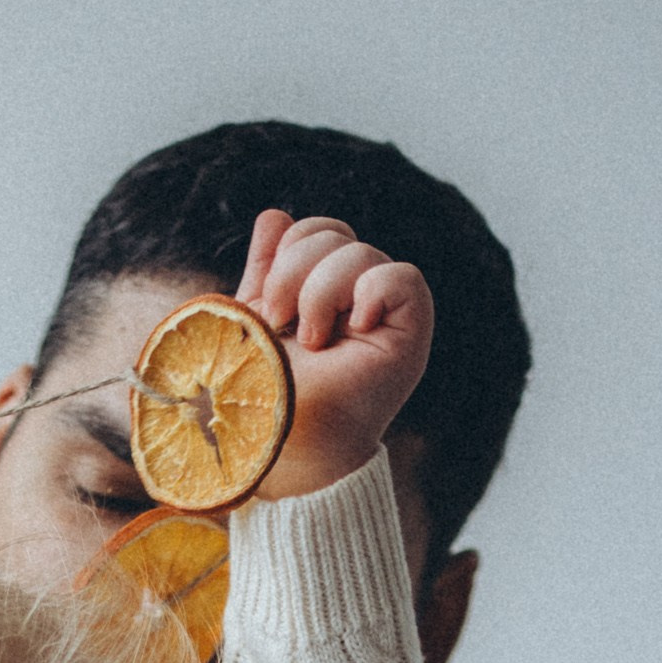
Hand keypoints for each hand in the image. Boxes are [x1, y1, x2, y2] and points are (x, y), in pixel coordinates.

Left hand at [233, 214, 433, 503]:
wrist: (278, 446)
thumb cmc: (260, 399)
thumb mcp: (253, 322)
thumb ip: (266, 270)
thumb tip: (275, 216)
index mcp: (317, 293)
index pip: (311, 231)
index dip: (284, 255)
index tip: (268, 311)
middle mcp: (353, 300)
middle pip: (332, 232)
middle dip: (295, 271)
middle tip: (284, 327)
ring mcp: (382, 316)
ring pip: (360, 251)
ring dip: (322, 292)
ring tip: (313, 341)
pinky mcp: (409, 335)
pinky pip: (403, 278)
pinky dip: (374, 292)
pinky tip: (356, 327)